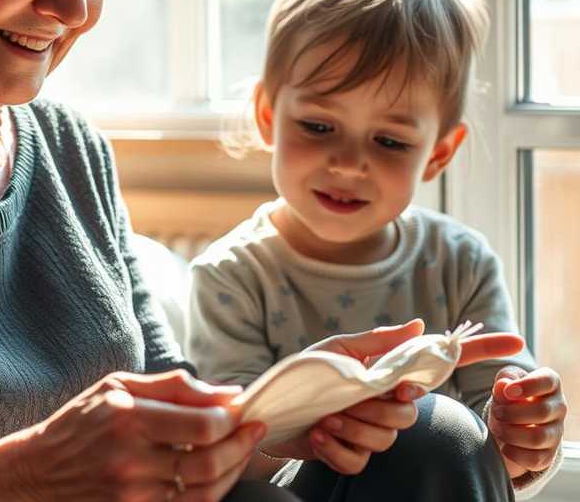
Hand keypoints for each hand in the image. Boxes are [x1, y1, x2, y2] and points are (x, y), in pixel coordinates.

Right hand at [0, 369, 266, 501]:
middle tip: (254, 431)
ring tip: (241, 451)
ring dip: (232, 470)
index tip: (241, 411)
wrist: (37, 473)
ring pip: (203, 490)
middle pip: (207, 461)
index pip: (200, 424)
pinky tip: (217, 475)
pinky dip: (210, 492)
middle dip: (240, 446)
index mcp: (127, 416)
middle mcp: (130, 458)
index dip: (230, 420)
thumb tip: (227, 392)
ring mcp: (132, 493)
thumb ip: (173, 386)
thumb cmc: (80, 422)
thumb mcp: (117, 386)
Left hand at [261, 320, 525, 474]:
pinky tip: (319, 435)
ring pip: (385, 439)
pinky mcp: (351, 455)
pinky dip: (335, 448)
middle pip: (407, 415)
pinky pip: (359, 460)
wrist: (269, 408)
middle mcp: (385, 404)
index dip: (477, 351)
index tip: (513, 342)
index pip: (439, 364)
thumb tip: (418, 323)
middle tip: (344, 401)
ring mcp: (370, 432)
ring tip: (325, 416)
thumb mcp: (336, 350)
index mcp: (386, 375)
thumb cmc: (303, 375)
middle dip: (374, 409)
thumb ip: (376, 342)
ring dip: (350, 427)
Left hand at [487, 366, 566, 478]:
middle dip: (512, 413)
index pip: (548, 381)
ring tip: (497, 428)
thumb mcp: (504, 383)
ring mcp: (556, 433)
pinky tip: (505, 446)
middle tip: (496, 412)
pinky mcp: (548, 454)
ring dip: (510, 433)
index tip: (508, 391)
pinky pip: (534, 459)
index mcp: (550, 384)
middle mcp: (558, 408)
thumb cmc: (509, 396)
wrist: (511, 422)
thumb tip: (503, 385)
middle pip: (542, 412)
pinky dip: (514, 453)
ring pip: (538, 437)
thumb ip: (504, 380)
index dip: (528, 385)